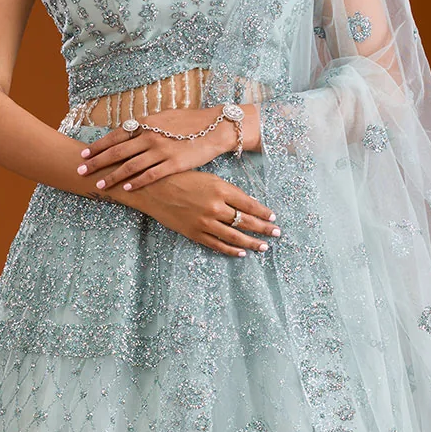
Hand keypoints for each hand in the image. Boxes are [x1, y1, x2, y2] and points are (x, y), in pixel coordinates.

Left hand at [75, 105, 258, 192]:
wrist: (214, 127)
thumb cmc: (188, 122)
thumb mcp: (163, 118)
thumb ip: (144, 126)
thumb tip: (127, 131)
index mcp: (146, 123)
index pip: (116, 136)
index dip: (98, 146)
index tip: (83, 154)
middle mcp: (150, 136)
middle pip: (117, 151)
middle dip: (97, 162)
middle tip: (81, 171)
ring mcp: (162, 150)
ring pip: (131, 165)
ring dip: (113, 176)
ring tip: (100, 184)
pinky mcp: (174, 164)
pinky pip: (151, 175)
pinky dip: (137, 182)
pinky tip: (126, 188)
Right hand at [124, 172, 280, 256]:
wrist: (153, 188)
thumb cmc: (181, 178)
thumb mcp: (208, 178)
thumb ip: (228, 191)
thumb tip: (249, 203)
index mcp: (221, 189)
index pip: (250, 204)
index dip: (264, 213)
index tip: (273, 218)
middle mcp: (215, 206)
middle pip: (246, 221)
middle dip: (264, 229)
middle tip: (277, 233)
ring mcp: (205, 221)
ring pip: (234, 236)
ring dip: (252, 242)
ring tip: (264, 247)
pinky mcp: (194, 232)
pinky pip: (217, 244)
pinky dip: (231, 250)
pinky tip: (242, 253)